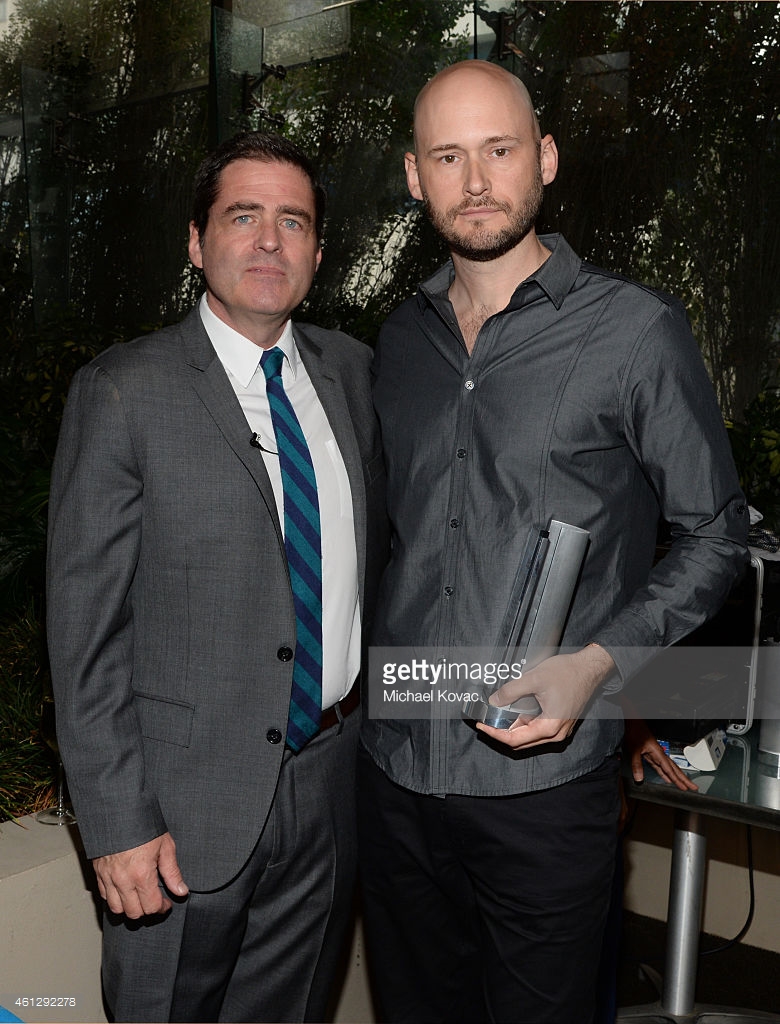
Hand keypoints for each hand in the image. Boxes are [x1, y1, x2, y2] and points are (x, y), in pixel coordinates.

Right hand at [92, 832, 187, 918]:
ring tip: (139, 897)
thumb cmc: (143, 824)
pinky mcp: (98, 872)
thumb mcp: (165, 845)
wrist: (119, 810)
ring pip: (116, 909)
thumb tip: (181, 891)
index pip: (152, 906)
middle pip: (134, 913)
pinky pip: (104, 896)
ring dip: (129, 907)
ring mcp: (108, 877)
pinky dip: (114, 898)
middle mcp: (122, 880)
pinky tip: (124, 889)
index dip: (162, 908)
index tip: (166, 903)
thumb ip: (172, 872)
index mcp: (141, 874)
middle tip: (155, 901)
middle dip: (147, 910)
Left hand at [475, 645, 615, 750]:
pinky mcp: (560, 723)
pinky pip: (537, 729)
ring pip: (528, 737)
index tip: (481, 726)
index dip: (494, 734)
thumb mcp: (534, 679)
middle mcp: (555, 734)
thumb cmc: (568, 672)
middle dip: (501, 732)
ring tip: (496, 716)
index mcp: (549, 727)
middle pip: (521, 742)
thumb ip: (511, 691)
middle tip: (485, 721)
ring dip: (511, 729)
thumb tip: (493, 701)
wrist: (590, 668)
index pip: (514, 740)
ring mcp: (559, 730)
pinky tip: (513, 712)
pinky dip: (523, 724)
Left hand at [623, 717, 697, 791]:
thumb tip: (639, 778)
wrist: (633, 723)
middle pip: (674, 769)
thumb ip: (636, 765)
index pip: (670, 770)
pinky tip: (667, 778)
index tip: (685, 788)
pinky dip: (665, 773)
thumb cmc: (635, 732)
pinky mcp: (650, 755)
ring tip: (683, 785)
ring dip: (676, 777)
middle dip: (684, 779)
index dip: (677, 780)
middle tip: (693, 787)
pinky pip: (660, 767)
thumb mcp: (634, 749)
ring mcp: (656, 755)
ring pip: (668, 768)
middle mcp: (659, 754)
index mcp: (658, 753)